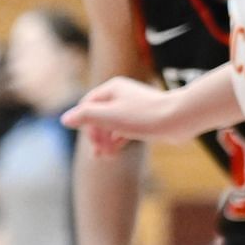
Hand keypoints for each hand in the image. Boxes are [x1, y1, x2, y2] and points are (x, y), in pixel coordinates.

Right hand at [63, 78, 179, 152]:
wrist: (179, 119)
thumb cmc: (144, 116)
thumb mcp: (109, 116)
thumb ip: (85, 116)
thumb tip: (65, 119)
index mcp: (112, 88)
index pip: (86, 106)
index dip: (86, 125)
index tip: (94, 142)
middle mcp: (122, 93)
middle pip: (98, 116)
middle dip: (96, 135)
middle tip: (100, 154)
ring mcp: (133, 106)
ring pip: (111, 124)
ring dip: (106, 140)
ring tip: (106, 156)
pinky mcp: (144, 117)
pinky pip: (123, 128)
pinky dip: (117, 139)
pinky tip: (115, 151)